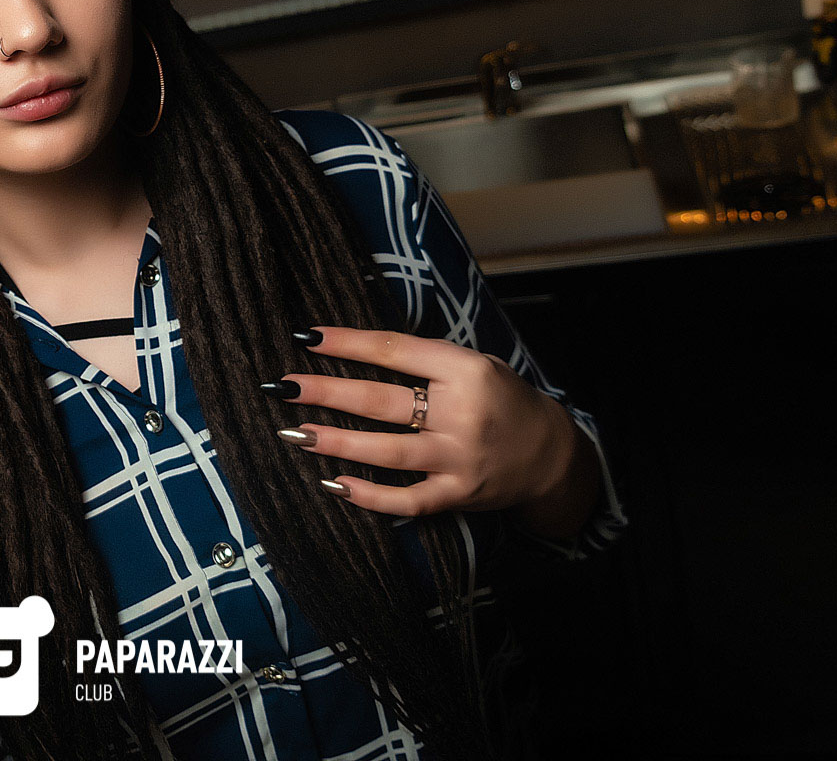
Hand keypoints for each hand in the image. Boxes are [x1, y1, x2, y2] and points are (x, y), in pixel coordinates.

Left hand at [269, 325, 575, 518]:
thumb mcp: (475, 363)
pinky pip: (407, 499)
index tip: (307, 338)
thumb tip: (356, 349)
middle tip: (285, 386)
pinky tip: (334, 484)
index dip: (348, 343)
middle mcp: (461, 413)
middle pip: (381, 401)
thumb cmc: (502, 400)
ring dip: (336, 443)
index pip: (395, 351)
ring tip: (296, 433)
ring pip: (387, 451)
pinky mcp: (458, 494)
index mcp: (465, 370)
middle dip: (327, 392)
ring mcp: (459, 458)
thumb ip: (427, 359)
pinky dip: (369, 495)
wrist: (550, 454)